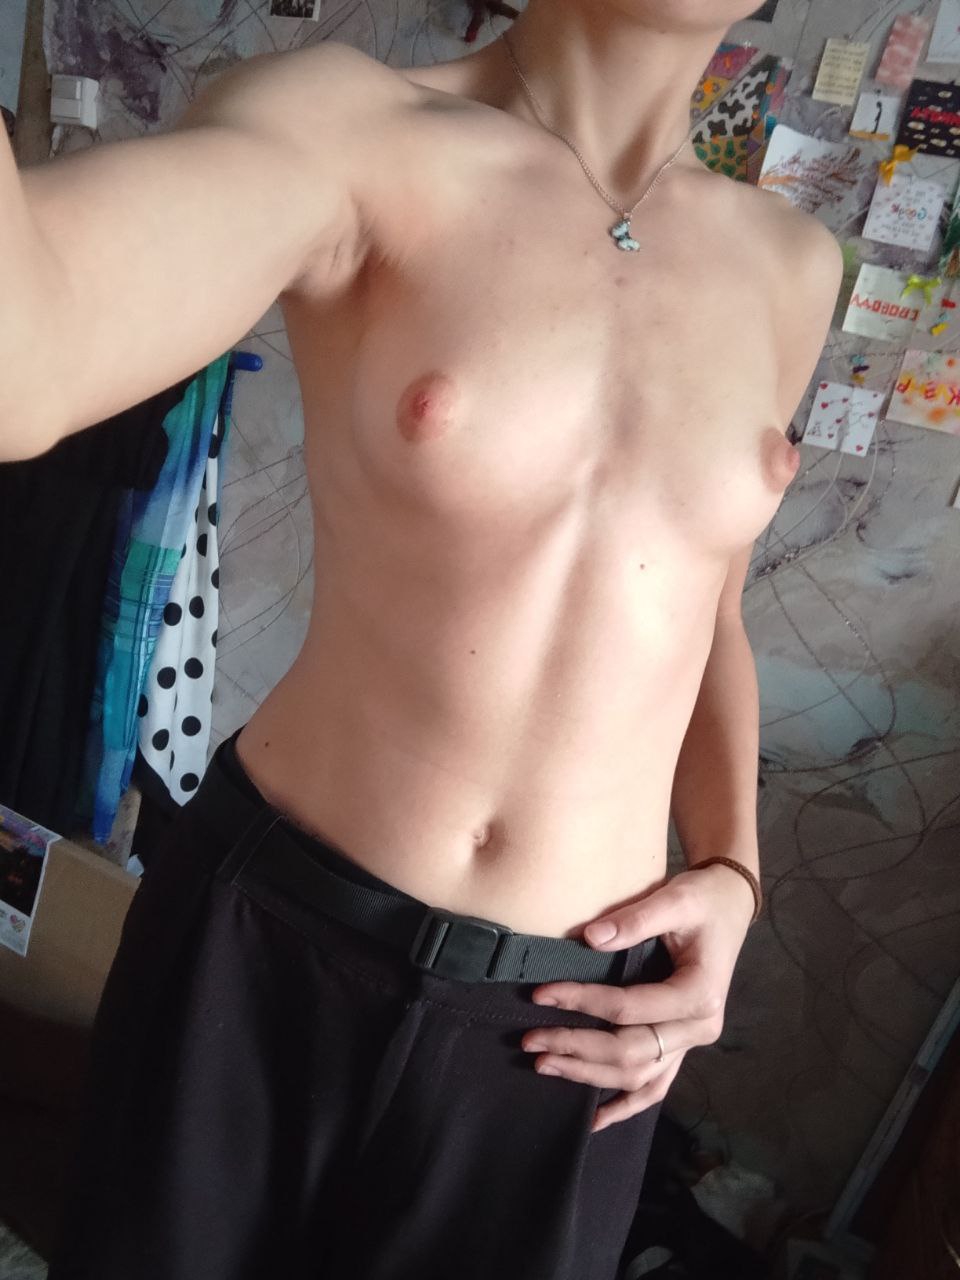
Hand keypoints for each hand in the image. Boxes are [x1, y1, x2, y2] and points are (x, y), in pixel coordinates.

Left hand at [522, 862, 755, 1131]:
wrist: (729, 905)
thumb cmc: (703, 900)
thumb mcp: (674, 900)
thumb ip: (634, 921)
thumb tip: (588, 939)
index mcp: (700, 994)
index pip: (630, 1009)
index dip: (583, 1002)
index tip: (541, 994)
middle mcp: (699, 1028)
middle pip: (630, 1052)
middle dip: (577, 1047)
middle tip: (530, 1039)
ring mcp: (691, 1042)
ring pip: (638, 1076)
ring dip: (590, 1075)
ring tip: (544, 1064)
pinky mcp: (681, 1044)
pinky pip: (655, 1085)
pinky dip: (626, 1106)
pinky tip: (593, 1120)